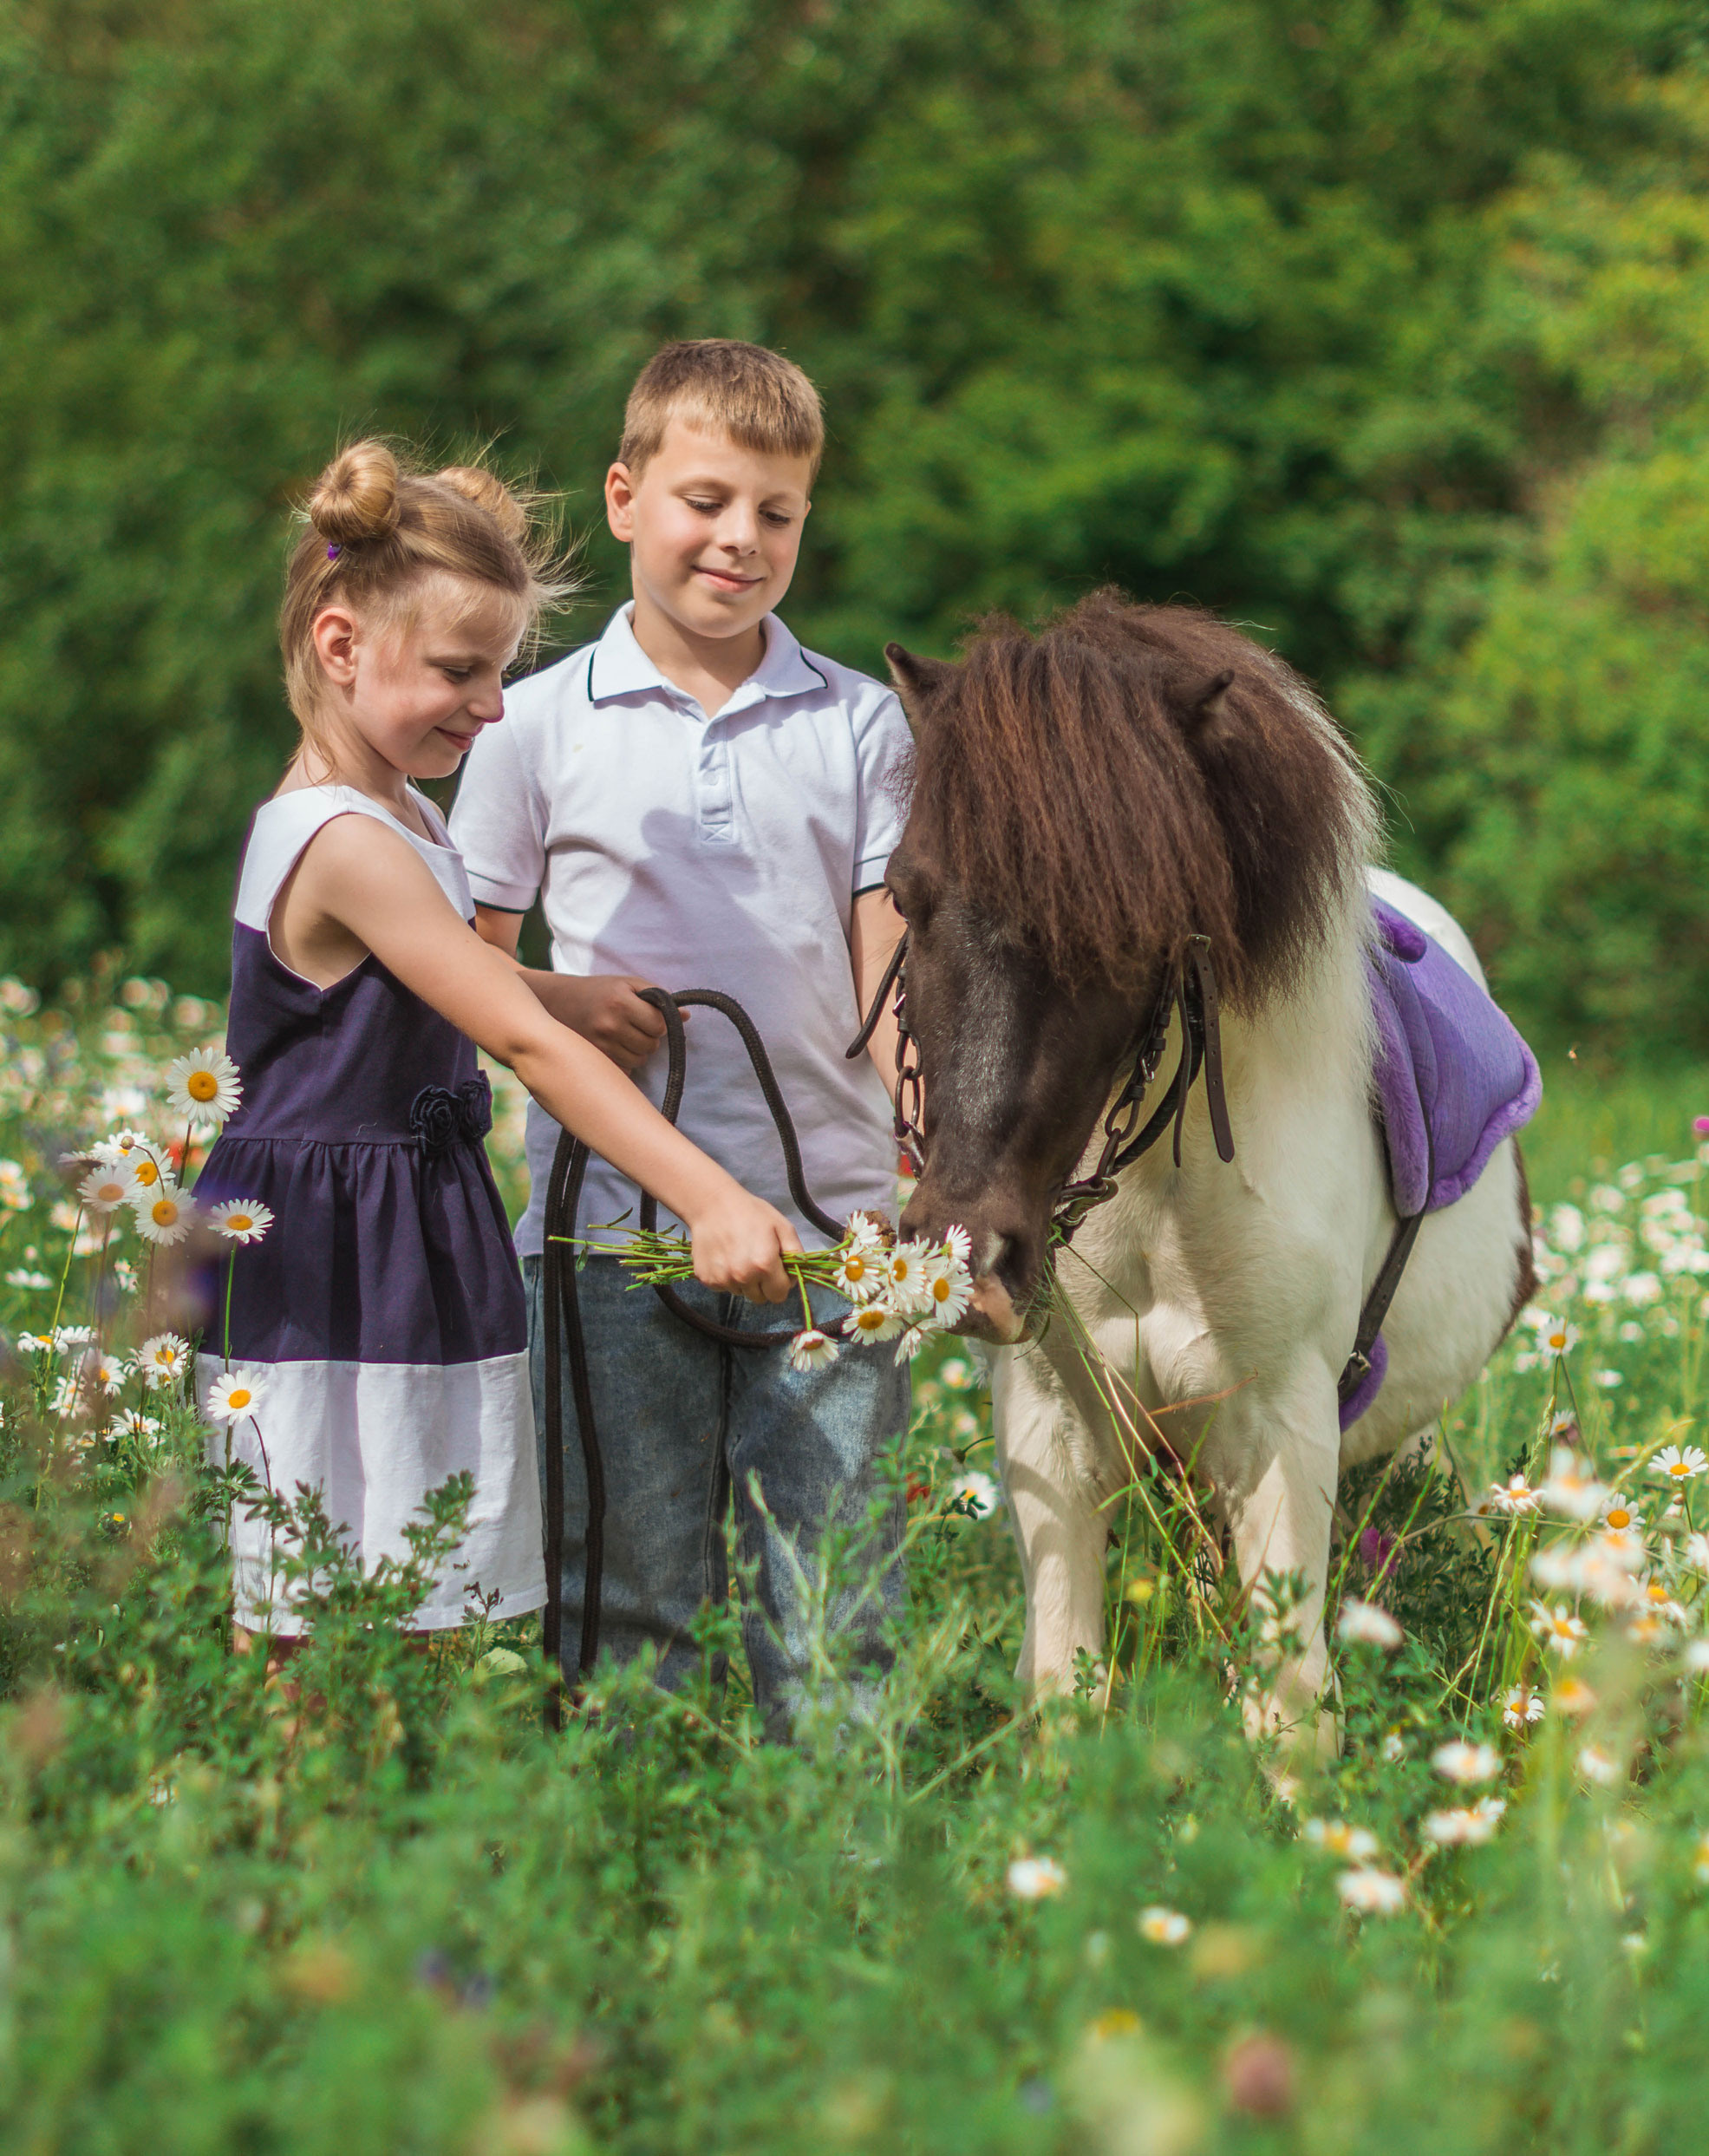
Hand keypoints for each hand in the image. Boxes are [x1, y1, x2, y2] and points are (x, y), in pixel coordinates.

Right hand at [534, 973, 676, 1071]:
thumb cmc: (598, 991)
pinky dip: (623, 1062)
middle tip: (634, 1026)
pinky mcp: (593, 1059)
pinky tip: (612, 1048)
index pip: (659, 1025)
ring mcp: (599, 1045)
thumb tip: (686, 1016)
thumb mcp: (627, 984)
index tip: (649, 1017)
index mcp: (619, 1002)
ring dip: (637, 1051)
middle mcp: (608, 1025)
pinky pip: (623, 1071)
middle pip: (650, 1046)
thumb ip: (658, 996)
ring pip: (639, 1061)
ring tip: (622, 1036)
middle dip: (649, 1038)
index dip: (659, 1023)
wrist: (555, 1002)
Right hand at [687, 1188, 801, 1302]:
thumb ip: (795, 1253)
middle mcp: (743, 1277)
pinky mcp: (707, 1279)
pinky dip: (726, 1277)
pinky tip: (725, 1257)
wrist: (713, 1205)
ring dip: (744, 1281)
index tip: (776, 1270)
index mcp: (764, 1265)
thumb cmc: (751, 1213)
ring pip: (741, 1292)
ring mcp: (723, 1280)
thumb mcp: (782, 1226)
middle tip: (757, 1262)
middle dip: (763, 1285)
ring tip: (739, 1256)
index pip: (779, 1296)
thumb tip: (797, 1276)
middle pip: (760, 1298)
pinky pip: (724, 1287)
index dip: (781, 1283)